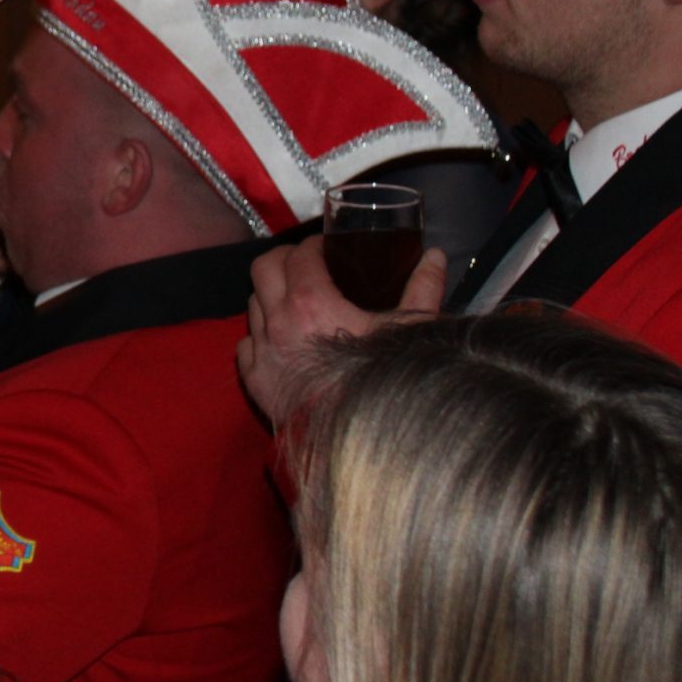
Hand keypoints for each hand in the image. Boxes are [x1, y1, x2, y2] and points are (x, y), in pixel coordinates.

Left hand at [235, 235, 445, 425]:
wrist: (364, 436)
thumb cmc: (388, 378)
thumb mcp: (412, 328)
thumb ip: (423, 287)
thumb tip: (435, 257)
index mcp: (310, 301)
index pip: (298, 254)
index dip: (313, 245)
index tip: (326, 248)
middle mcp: (277, 321)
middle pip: (262, 268)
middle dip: (284, 259)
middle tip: (306, 264)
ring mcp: (262, 351)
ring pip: (252, 304)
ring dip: (271, 296)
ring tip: (295, 301)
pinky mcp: (255, 380)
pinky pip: (246, 344)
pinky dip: (259, 335)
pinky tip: (280, 339)